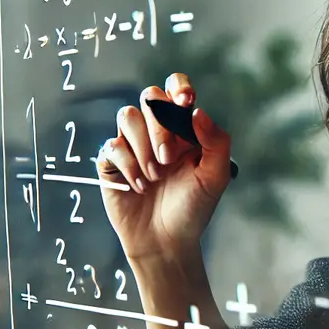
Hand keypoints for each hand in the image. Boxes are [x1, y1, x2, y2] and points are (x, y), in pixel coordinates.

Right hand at [96, 74, 232, 263]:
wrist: (166, 241)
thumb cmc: (194, 209)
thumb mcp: (215, 177)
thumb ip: (216, 142)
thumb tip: (197, 112)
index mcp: (184, 128)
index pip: (176, 90)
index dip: (178, 87)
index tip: (184, 101)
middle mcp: (157, 131)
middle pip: (150, 98)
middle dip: (160, 126)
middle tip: (168, 159)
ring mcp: (132, 144)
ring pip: (127, 116)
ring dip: (142, 146)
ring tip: (155, 176)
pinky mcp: (112, 162)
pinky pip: (112, 145)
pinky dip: (127, 165)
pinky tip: (140, 186)